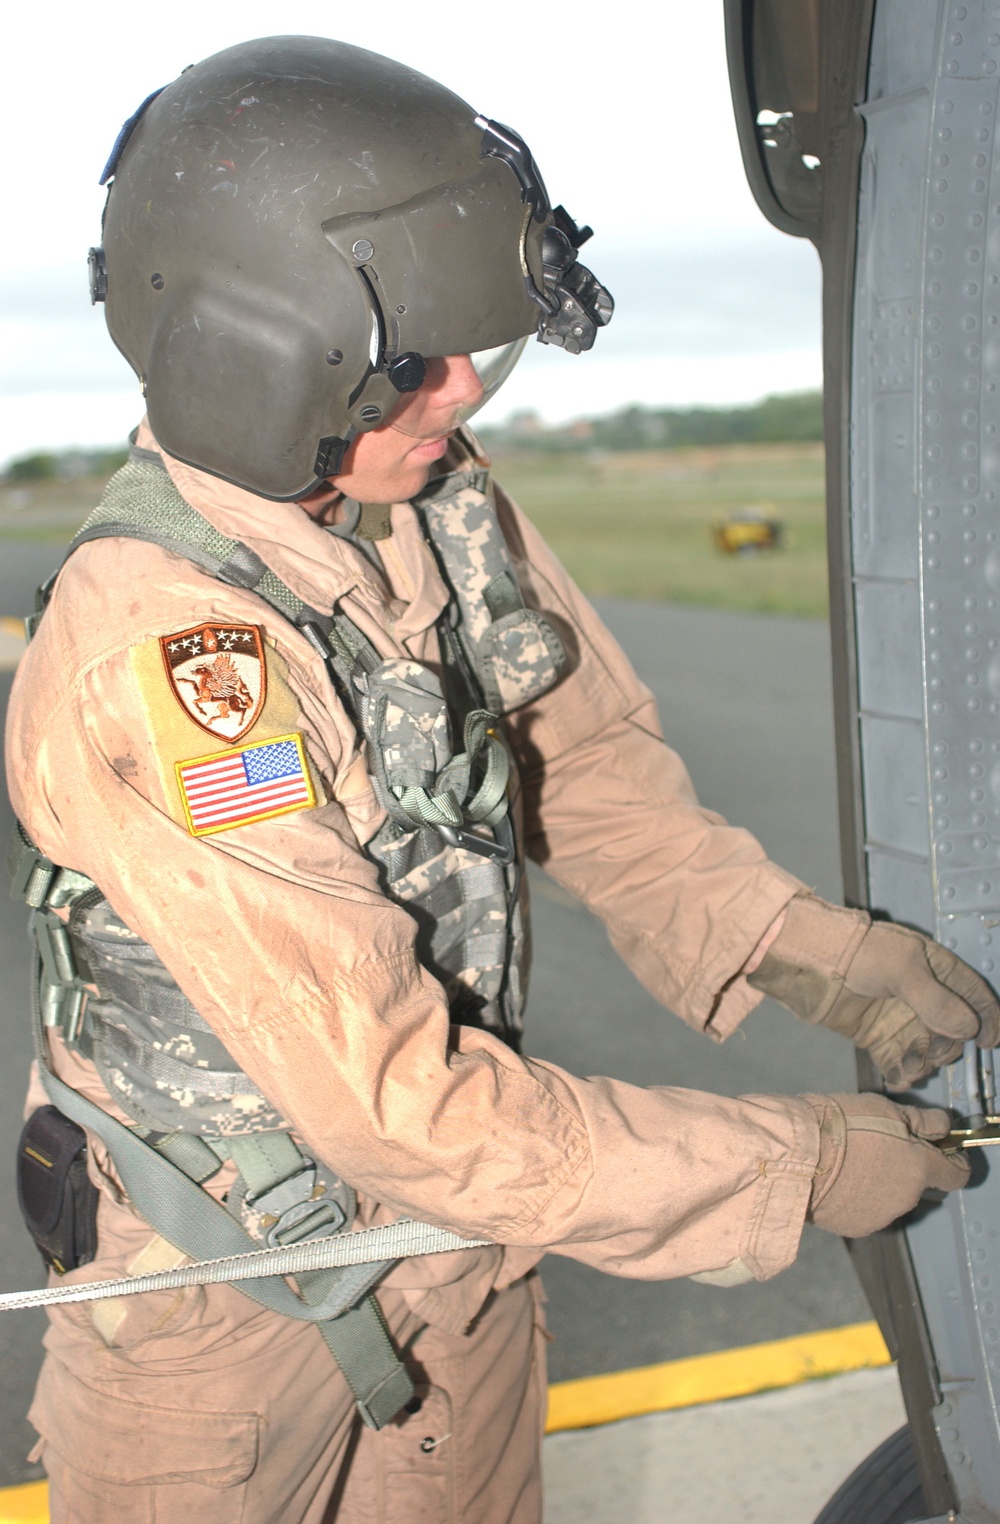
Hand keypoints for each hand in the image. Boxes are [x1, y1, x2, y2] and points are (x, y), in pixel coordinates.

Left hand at [748, 894, 999, 1087]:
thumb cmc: (857, 954)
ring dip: (924, 1062)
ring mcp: (900, 1018)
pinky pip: (899, 1062)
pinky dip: (902, 1073)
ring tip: (909, 1065)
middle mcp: (923, 997)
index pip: (973, 996)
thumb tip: (967, 1030)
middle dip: (947, 1046)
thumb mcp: (902, 969)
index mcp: (936, 970)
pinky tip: (898, 1079)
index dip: (987, 1018)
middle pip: (953, 1031)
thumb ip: (936, 1000)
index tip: (990, 1043)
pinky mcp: (877, 1037)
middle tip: (931, 1051)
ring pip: (927, 1050)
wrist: (809, 964)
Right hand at [803, 1092, 969, 1236]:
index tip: (939, 1150)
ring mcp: (882, 1216)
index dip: (953, 1161)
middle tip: (874, 1146)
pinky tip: (835, 1182)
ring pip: (890, 1197)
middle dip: (903, 1167)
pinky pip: (865, 1209)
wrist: (799, 1157)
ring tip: (848, 1163)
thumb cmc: (843, 1124)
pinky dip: (857, 1197)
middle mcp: (908, 1197)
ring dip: (879, 1183)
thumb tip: (944, 1128)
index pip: (957, 1174)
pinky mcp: (857, 1227)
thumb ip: (921, 1121)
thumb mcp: (885, 1108)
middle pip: (916, 1183)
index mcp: (920, 1167)